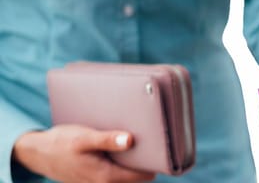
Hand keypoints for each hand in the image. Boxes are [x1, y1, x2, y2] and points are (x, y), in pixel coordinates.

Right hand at [12, 125, 155, 182]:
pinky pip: (118, 174)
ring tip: (135, 142)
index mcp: (106, 176)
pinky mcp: (98, 180)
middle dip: (145, 161)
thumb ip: (108, 140)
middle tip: (149, 140)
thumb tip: (131, 140)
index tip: (160, 146)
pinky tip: (121, 148)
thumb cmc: (62, 143)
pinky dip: (123, 164)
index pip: (144, 176)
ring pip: (128, 176)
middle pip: (138, 177)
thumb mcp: (84, 137)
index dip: (154, 161)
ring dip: (134, 162)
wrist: (40, 153)